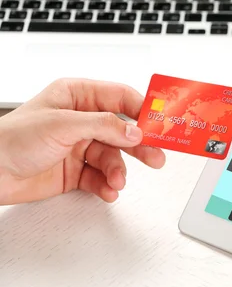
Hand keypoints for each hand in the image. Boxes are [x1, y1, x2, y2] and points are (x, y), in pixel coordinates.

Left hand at [0, 79, 165, 204]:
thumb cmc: (11, 139)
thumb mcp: (62, 125)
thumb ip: (103, 126)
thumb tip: (134, 131)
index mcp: (77, 96)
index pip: (120, 98)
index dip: (142, 110)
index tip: (161, 122)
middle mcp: (82, 120)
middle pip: (123, 130)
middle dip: (140, 145)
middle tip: (156, 156)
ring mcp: (80, 146)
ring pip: (114, 157)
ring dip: (118, 171)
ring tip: (117, 181)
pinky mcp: (76, 170)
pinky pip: (101, 177)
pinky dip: (106, 185)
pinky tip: (107, 190)